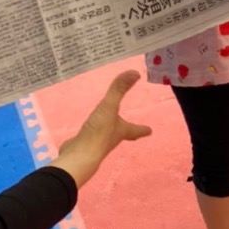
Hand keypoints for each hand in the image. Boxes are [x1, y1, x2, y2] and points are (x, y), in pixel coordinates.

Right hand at [51, 69, 152, 187]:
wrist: (77, 157)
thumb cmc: (98, 133)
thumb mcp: (109, 107)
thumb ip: (119, 89)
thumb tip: (136, 72)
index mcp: (121, 131)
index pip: (135, 129)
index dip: (142, 129)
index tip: (150, 130)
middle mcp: (111, 139)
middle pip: (122, 134)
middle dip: (128, 131)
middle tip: (134, 131)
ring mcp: (96, 144)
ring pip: (107, 136)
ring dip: (110, 131)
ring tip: (110, 126)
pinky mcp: (83, 145)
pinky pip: (91, 137)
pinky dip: (92, 133)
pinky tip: (88, 130)